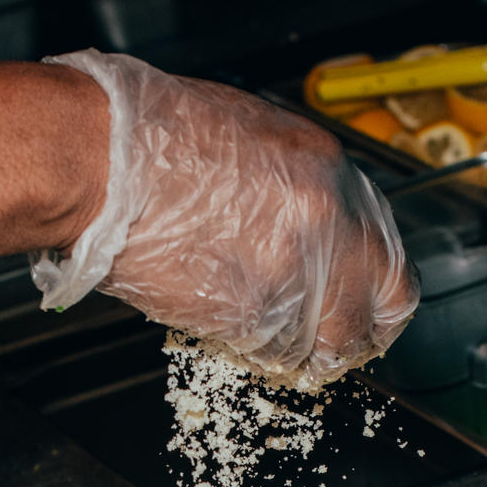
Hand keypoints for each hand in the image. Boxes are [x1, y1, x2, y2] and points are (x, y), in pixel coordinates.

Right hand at [31, 52, 418, 390]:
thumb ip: (297, 188)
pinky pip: (269, 349)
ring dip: (297, 349)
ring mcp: (288, 271)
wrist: (100, 160)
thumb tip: (310, 228)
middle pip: (370, 314)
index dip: (373, 296)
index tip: (362, 311)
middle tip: (335, 348)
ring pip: (318, 343)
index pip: (385, 257)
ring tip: (264, 332)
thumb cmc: (153, 137)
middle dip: (355, 339)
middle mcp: (322, 222)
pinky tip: (229, 324)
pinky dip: (255, 349)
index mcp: (327, 172)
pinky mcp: (247, 311)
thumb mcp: (252, 137)